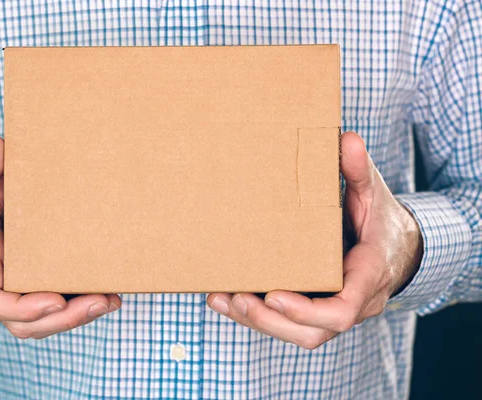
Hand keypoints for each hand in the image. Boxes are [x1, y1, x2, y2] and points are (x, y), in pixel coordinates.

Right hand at [0, 136, 120, 338]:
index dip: (21, 308)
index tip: (55, 301)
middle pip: (23, 322)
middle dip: (62, 319)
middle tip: (99, 301)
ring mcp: (15, 289)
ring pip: (41, 322)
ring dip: (76, 317)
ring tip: (110, 301)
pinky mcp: (33, 286)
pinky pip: (53, 309)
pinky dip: (78, 308)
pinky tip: (107, 295)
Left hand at [207, 132, 422, 348]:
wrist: (397, 248)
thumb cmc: (382, 222)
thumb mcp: (375, 194)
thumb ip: (360, 171)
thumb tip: (346, 139)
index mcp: (368, 276)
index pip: (344, 310)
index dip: (308, 310)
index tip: (274, 294)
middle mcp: (352, 301)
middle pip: (313, 332)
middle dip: (273, 321)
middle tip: (239, 298)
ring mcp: (333, 308)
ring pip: (298, 334)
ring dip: (259, 322)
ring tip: (223, 298)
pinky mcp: (317, 306)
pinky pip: (289, 323)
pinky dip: (257, 316)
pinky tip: (225, 299)